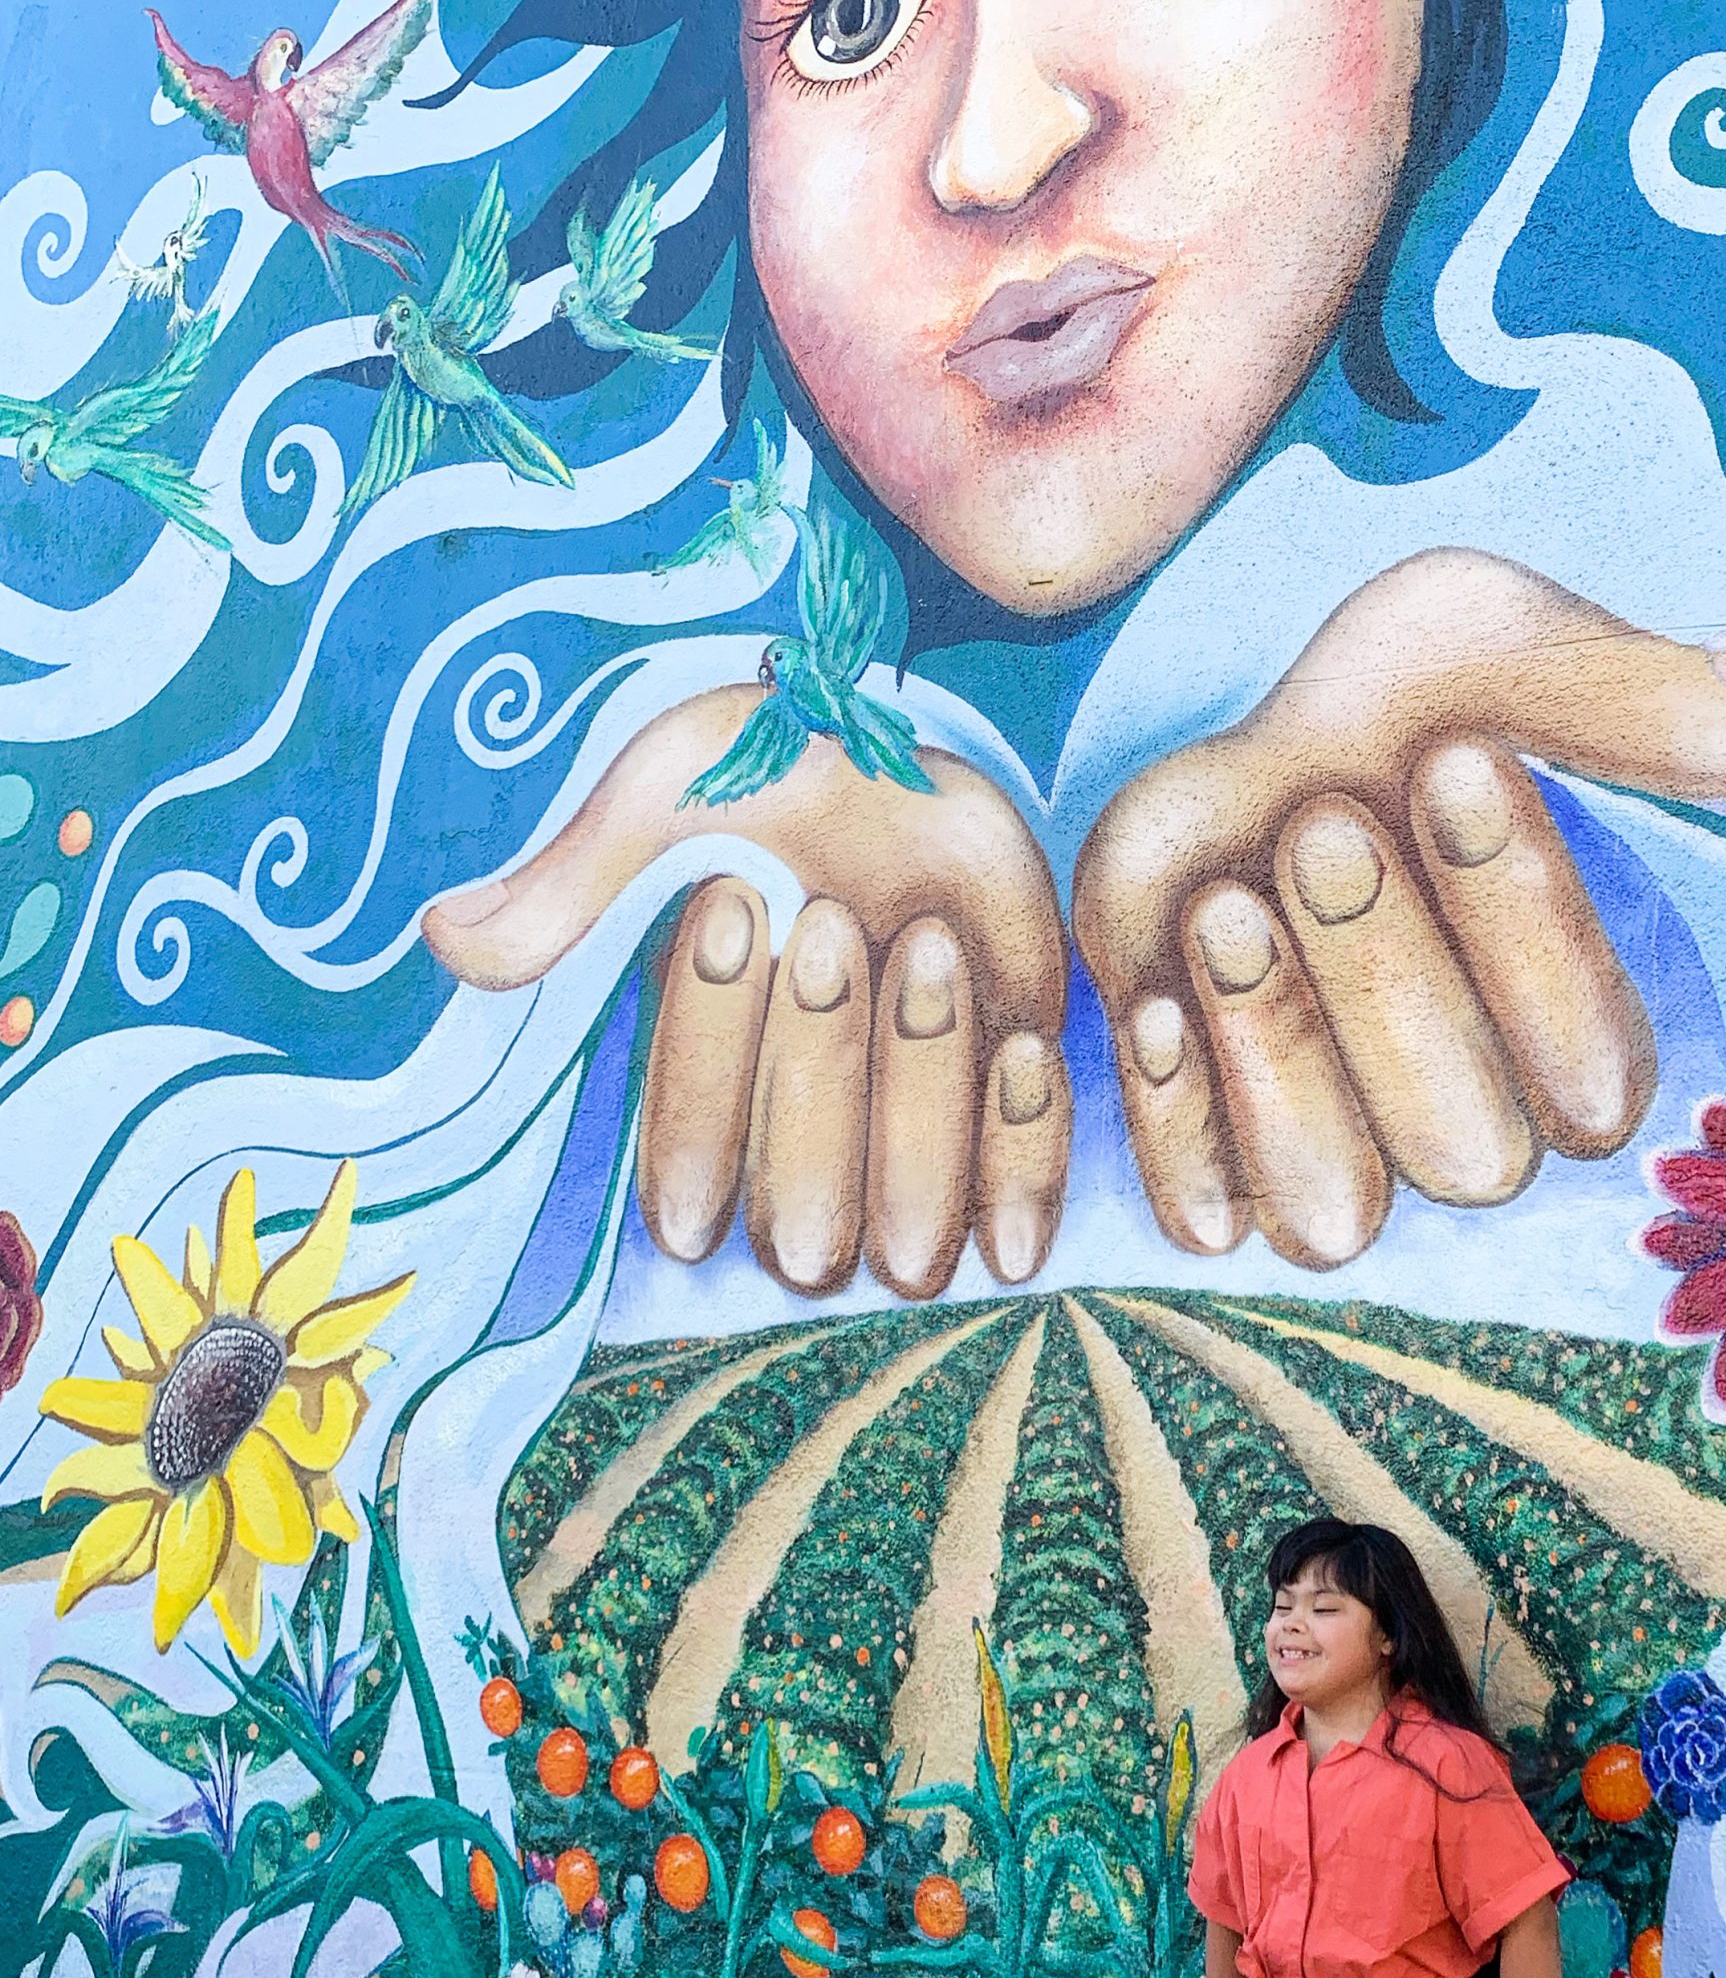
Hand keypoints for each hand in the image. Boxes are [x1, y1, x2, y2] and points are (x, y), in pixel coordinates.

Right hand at [422, 687, 1067, 1299]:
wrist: (918, 743)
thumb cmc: (772, 772)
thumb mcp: (669, 796)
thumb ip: (578, 882)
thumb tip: (451, 942)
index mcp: (701, 1104)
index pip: (685, 1181)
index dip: (705, 1072)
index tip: (726, 911)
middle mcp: (801, 1155)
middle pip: (803, 1231)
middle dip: (814, 1075)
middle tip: (825, 921)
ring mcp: (911, 1148)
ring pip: (913, 1234)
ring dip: (918, 1096)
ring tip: (919, 941)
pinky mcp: (1008, 1114)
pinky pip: (1022, 1188)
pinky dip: (1022, 1139)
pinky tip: (1017, 1042)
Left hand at [1072, 549, 1725, 1266]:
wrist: (1215, 732)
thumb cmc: (1387, 703)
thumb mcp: (1501, 655)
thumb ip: (1648, 696)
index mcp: (1568, 1036)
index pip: (1596, 1076)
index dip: (1528, 931)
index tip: (1452, 760)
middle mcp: (1463, 1122)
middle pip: (1469, 1156)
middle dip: (1391, 987)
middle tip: (1325, 824)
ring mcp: (1331, 1153)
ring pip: (1336, 1216)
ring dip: (1282, 1062)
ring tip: (1226, 906)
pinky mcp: (1206, 1152)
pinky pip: (1201, 1206)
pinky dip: (1175, 1113)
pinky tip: (1154, 994)